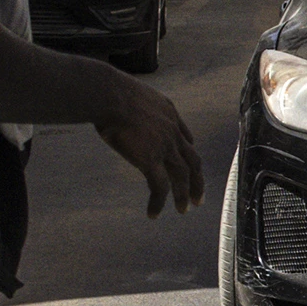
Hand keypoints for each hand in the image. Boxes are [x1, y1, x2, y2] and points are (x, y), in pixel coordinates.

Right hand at [91, 73, 201, 215]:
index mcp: (169, 112)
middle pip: (193, 160)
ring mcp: (164, 146)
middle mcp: (172, 130)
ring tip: (183, 210)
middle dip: (197, 180)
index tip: (190, 167)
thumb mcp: (130, 94)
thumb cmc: (109, 91)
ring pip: (182, 177)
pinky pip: (160, 188)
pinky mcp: (150, 159)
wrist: (108, 95)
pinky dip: (158, 203)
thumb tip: (116, 104)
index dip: (188, 153)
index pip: (186, 137)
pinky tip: (153, 214)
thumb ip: (132, 104)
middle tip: (198, 198)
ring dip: (184, 196)